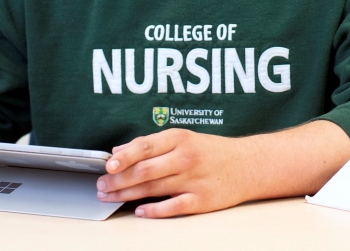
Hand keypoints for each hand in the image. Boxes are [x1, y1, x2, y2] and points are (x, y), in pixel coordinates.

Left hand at [95, 120, 349, 217]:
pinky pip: (173, 206)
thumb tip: (119, 151)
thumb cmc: (212, 151)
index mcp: (180, 138)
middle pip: (144, 170)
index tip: (106, 164)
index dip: (123, 156)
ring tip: (110, 196)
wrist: (249, 165)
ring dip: (127, 194)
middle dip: (118, 179)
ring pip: (153, 188)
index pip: (144, 146)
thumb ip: (152, 145)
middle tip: (101, 185)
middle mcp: (186, 158)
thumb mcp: (183, 139)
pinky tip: (140, 211)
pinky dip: (155, 210)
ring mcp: (194, 180)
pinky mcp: (202, 200)